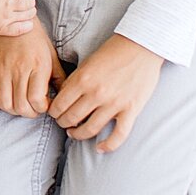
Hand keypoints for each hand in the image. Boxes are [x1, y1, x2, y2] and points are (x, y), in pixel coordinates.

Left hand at [0, 0, 35, 37]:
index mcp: (1, 27)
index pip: (20, 29)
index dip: (27, 26)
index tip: (29, 24)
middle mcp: (8, 16)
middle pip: (28, 16)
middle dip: (30, 13)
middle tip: (29, 10)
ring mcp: (10, 3)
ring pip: (28, 3)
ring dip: (30, 1)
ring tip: (29, 0)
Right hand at [0, 22, 64, 117]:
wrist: (12, 16)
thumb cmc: (33, 36)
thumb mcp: (51, 55)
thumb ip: (59, 77)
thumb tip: (64, 97)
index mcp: (38, 66)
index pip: (37, 101)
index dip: (43, 109)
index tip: (45, 105)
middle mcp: (19, 69)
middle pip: (21, 106)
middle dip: (29, 112)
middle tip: (33, 106)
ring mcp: (1, 69)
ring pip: (5, 103)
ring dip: (13, 110)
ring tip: (19, 103)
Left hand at [49, 34, 163, 151]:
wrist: (142, 46)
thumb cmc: (113, 51)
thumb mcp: (87, 62)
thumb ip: (76, 81)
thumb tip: (63, 97)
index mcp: (83, 79)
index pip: (60, 104)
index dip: (54, 112)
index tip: (54, 113)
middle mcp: (97, 93)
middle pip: (72, 118)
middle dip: (63, 123)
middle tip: (62, 124)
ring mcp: (115, 103)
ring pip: (90, 129)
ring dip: (78, 134)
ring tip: (74, 134)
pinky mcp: (131, 109)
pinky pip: (119, 135)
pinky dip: (108, 145)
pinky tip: (100, 148)